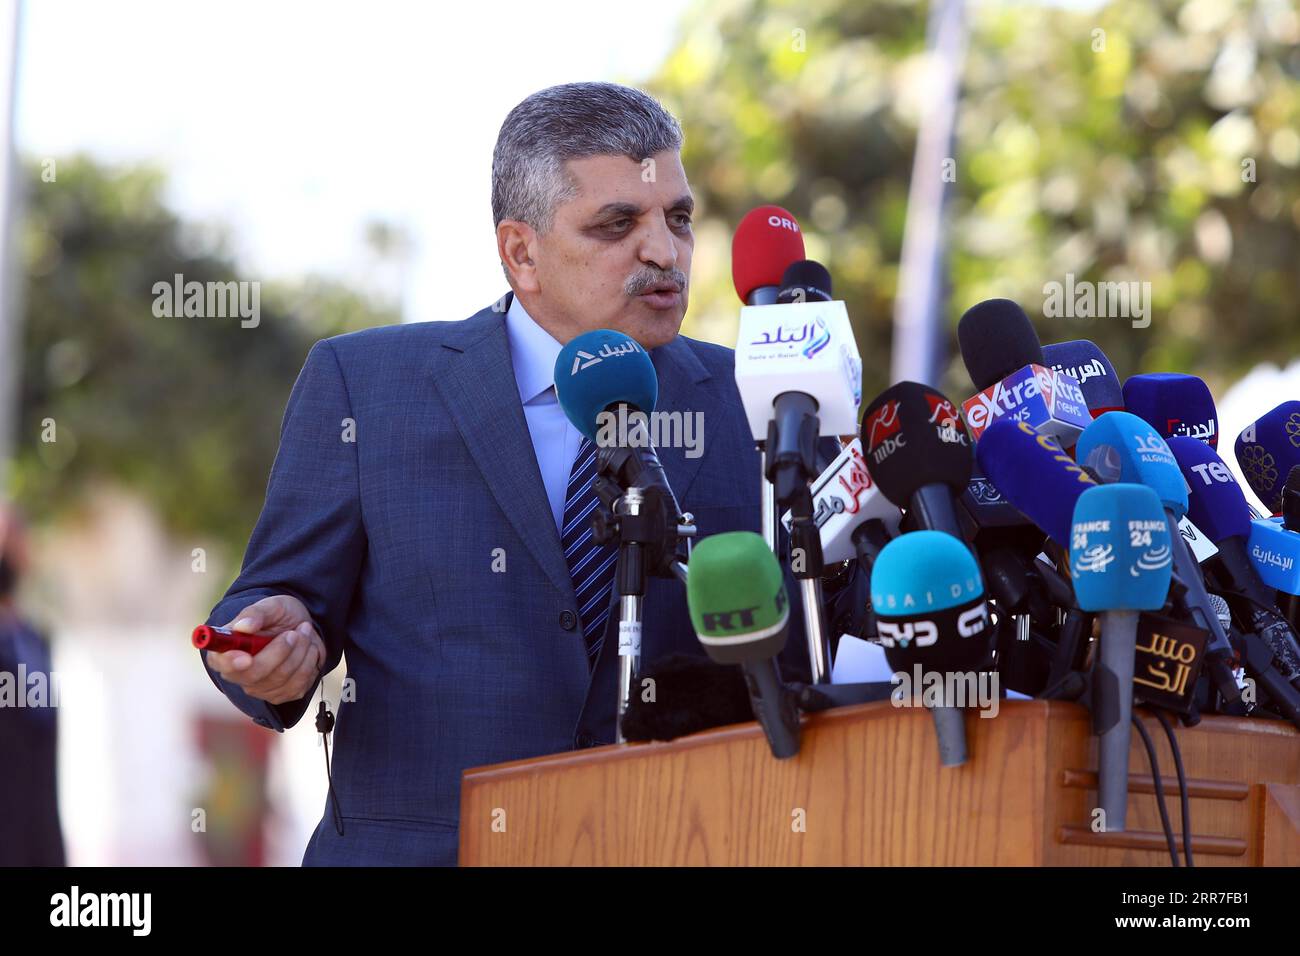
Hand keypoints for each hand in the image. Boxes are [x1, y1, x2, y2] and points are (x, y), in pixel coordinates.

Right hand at [204, 594, 325, 705]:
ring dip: (300, 651)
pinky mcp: (283, 694)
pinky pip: (299, 684)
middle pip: (254, 675)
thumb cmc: (279, 617)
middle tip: (294, 633)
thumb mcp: (270, 606)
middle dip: (280, 651)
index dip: (231, 663)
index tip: (246, 658)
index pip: (221, 663)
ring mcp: (260, 688)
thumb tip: (244, 626)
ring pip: (281, 677)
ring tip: (304, 633)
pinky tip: (308, 648)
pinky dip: (309, 661)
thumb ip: (256, 614)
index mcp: (226, 650)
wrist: (302, 628)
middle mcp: (239, 674)